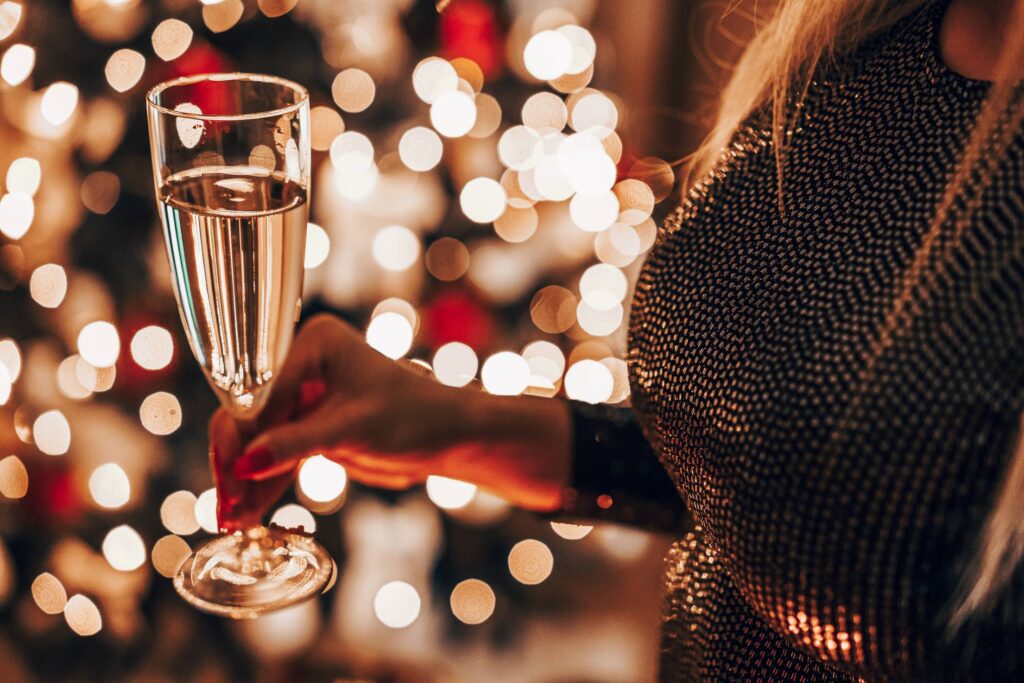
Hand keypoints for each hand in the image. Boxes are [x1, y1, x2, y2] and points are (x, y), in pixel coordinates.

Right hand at [210, 314, 571, 529]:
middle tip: (225, 508)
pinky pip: (279, 455)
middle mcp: (303, 364)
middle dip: (237, 463)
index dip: (239, 438)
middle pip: (251, 416)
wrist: (451, 437)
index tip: (231, 479)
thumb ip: (296, 444)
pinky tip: (246, 513)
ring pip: (260, 440)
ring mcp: (305, 397)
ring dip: (247, 480)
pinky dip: (266, 483)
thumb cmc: (415, 417)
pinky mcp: (311, 426)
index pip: (258, 392)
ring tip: (230, 521)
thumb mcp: (353, 430)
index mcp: (313, 344)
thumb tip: (244, 464)